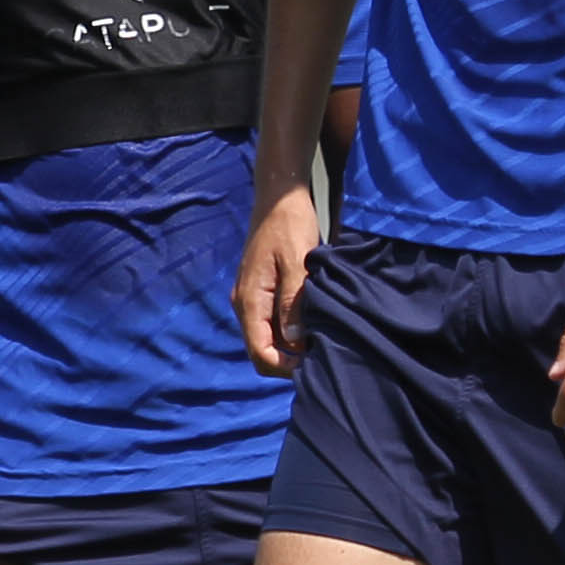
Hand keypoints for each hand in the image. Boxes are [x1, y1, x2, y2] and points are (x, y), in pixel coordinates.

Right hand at [234, 181, 323, 378]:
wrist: (278, 198)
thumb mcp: (297, 262)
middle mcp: (244, 304)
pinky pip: (269, 323)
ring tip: (318, 340)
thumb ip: (293, 301)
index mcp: (250, 300)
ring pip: (265, 338)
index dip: (283, 367)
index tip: (311, 363)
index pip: (259, 352)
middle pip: (260, 350)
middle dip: (287, 361)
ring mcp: (251, 298)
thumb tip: (294, 340)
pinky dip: (287, 331)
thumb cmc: (289, 225)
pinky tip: (309, 324)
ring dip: (288, 346)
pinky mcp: (260, 292)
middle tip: (319, 355)